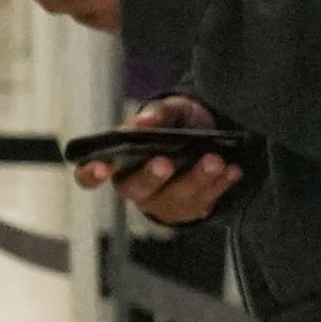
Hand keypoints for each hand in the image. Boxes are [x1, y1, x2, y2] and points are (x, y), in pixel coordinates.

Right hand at [78, 94, 244, 226]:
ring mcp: (163, 202)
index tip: (103, 167)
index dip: (90, 174)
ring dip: (196, 179)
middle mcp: (135, 187)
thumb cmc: (178, 125)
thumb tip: (144, 120)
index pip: (88, 175)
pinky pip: (204, 202)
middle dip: (150, 177)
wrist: (210, 142)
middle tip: (166, 162)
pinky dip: (219, 185)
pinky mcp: (190, 210)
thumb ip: (159, 112)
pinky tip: (232, 170)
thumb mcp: (172, 111)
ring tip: (216, 160)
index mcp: (117, 162)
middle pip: (135, 189)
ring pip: (176, 197)